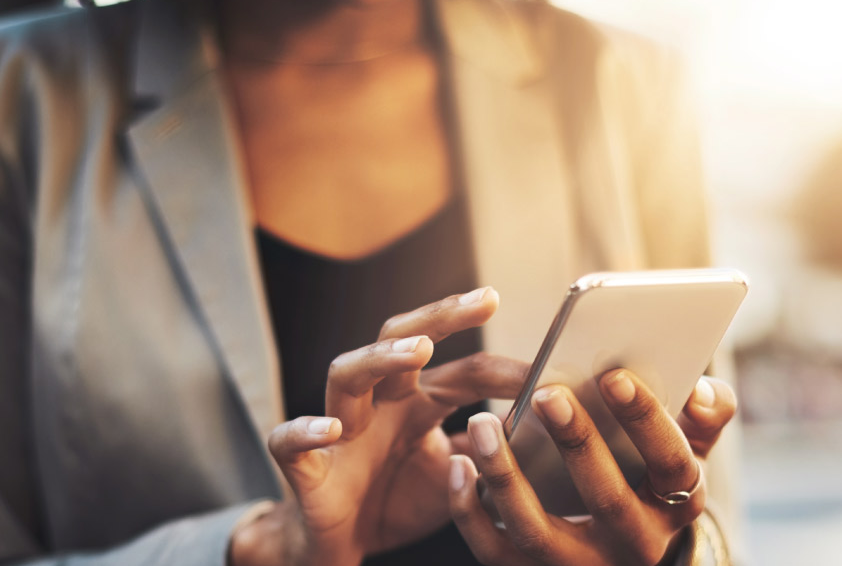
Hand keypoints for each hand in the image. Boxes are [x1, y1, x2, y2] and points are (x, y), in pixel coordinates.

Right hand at [230, 287, 528, 565]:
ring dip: (380, 357)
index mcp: (417, 402)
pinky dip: (306, 430)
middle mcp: (379, 403)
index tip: (551, 368)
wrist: (340, 547)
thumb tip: (543, 425)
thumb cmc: (396, 501)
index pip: (465, 371)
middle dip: (440, 316)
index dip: (507, 370)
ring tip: (420, 351)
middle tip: (484, 300)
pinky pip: (291, 440)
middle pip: (400, 340)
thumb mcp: (458, 475)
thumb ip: (490, 448)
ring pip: (346, 373)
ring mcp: (340, 429)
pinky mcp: (305, 466)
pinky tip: (332, 428)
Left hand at [448, 370, 736, 565]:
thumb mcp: (683, 456)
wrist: (618, 560)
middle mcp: (632, 546)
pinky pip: (493, 551)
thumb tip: (704, 390)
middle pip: (607, 500)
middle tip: (547, 392)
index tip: (615, 376)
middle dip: (578, 444)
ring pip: (537, 532)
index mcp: (675, 506)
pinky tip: (457, 465)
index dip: (648, 422)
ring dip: (506, 476)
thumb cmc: (647, 484)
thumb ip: (703, 419)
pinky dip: (470, 511)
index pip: (672, 466)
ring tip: (482, 422)